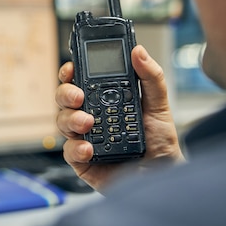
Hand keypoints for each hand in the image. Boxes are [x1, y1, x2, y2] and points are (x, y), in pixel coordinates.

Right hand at [55, 45, 184, 191]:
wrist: (163, 174)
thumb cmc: (160, 142)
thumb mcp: (159, 105)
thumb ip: (151, 76)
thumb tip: (138, 51)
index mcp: (104, 100)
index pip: (80, 80)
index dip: (71, 72)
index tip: (72, 68)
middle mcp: (90, 116)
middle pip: (65, 98)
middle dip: (66, 93)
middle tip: (79, 97)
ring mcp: (84, 137)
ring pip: (62, 121)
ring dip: (71, 119)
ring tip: (89, 123)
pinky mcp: (82, 160)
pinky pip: (68, 151)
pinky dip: (76, 147)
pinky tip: (88, 148)